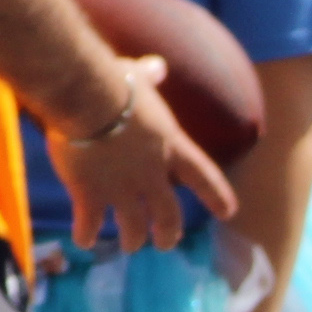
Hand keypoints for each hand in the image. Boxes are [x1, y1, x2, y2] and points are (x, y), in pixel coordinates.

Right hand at [49, 57, 235, 252]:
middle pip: (169, 214)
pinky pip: (90, 222)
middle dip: (169, 232)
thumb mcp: (136, 78)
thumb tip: (157, 66)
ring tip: (131, 245)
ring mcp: (122, 188)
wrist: (83, 97)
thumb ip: (149, 76)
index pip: (204, 177)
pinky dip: (87, 234)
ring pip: (134, 225)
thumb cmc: (112, 82)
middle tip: (166, 242)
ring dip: (133, 238)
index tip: (228, 212)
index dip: (217, 196)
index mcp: (171, 147)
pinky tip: (84, 241)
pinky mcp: (89, 193)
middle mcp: (152, 175)